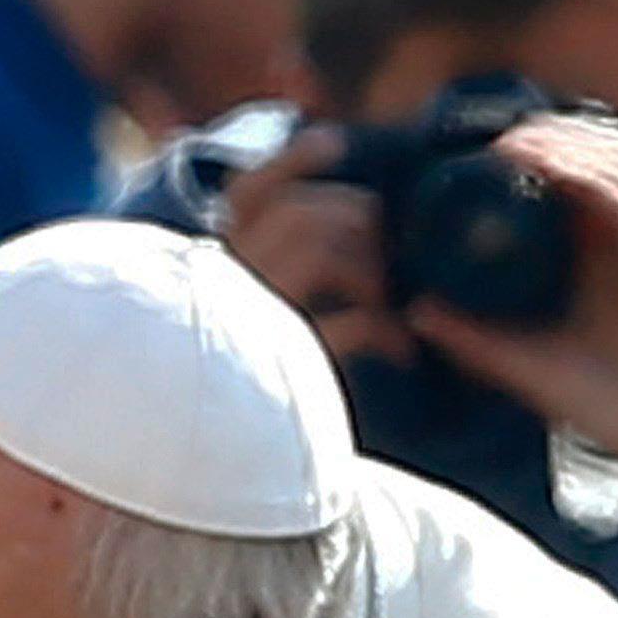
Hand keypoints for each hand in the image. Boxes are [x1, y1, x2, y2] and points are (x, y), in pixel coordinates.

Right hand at [221, 124, 411, 368]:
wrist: (236, 473)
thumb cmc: (260, 381)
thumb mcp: (260, 307)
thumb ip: (276, 258)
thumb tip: (320, 188)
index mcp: (217, 271)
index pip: (247, 193)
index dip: (292, 161)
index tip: (333, 144)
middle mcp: (226, 290)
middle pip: (301, 212)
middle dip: (357, 223)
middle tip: (381, 263)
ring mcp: (255, 325)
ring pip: (321, 249)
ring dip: (370, 270)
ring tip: (384, 302)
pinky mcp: (289, 367)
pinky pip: (351, 324)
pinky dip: (386, 330)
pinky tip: (400, 348)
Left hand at [405, 119, 617, 570]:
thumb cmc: (609, 406)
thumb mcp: (527, 366)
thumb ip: (477, 338)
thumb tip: (415, 310)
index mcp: (614, 254)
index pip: (588, 177)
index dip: (546, 151)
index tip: (487, 149)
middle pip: (610, 159)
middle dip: (558, 136)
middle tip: (499, 134)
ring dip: (576, 148)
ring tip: (519, 145)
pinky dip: (601, 184)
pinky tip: (561, 173)